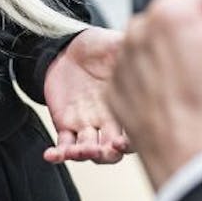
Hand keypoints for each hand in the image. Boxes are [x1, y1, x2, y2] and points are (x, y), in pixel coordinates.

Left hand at [42, 27, 131, 163]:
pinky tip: (51, 154)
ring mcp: (87, 125)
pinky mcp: (66, 124)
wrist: (71, 47)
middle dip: (108, 154)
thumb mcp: (119, 44)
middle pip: (113, 150)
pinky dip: (58, 154)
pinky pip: (63, 145)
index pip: (135, 133)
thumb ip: (133, 50)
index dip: (132, 142)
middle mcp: (109, 121)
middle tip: (102, 149)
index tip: (123, 141)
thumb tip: (149, 44)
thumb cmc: (100, 45)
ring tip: (77, 151)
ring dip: (84, 155)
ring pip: (89, 151)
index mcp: (126, 105)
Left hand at [109, 0, 201, 189]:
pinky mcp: (116, 92)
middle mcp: (138, 30)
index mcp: (170, 11)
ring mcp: (123, 63)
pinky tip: (178, 105)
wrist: (193, 162)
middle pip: (184, 23)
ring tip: (198, 95)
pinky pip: (144, 76)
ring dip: (180, 64)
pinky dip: (160, 86)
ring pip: (163, 50)